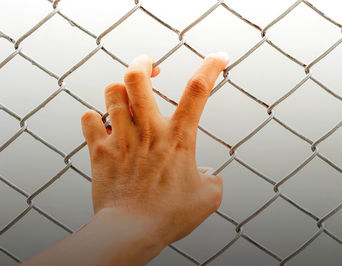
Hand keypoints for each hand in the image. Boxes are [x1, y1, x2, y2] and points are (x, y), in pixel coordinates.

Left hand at [80, 53, 228, 245]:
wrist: (131, 230)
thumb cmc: (169, 215)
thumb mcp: (208, 198)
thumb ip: (214, 180)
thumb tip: (211, 175)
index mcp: (178, 137)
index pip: (198, 90)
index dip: (211, 66)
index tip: (219, 57)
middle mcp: (148, 130)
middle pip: (138, 77)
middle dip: (144, 62)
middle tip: (150, 65)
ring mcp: (121, 138)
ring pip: (112, 92)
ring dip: (120, 89)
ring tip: (126, 95)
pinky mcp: (99, 151)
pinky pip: (88, 120)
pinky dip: (94, 118)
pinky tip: (102, 125)